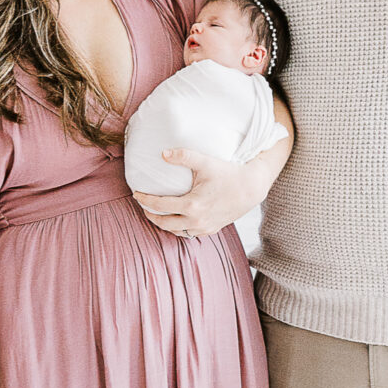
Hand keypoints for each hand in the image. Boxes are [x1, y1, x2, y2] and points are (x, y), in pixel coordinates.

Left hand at [133, 148, 260, 239]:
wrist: (251, 188)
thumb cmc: (228, 173)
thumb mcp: (205, 162)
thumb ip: (183, 156)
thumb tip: (163, 153)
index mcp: (192, 205)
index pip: (160, 205)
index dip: (145, 199)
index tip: (136, 193)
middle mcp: (196, 220)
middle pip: (164, 222)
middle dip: (150, 215)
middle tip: (144, 205)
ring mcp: (204, 227)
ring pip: (176, 231)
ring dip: (164, 223)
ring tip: (156, 213)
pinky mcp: (211, 230)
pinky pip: (189, 233)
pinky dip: (178, 228)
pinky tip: (175, 219)